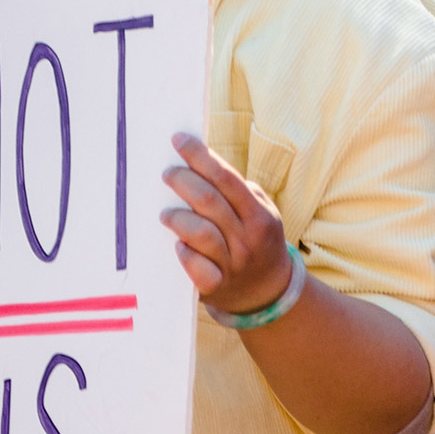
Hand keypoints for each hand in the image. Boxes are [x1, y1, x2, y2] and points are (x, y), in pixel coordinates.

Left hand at [161, 133, 291, 315]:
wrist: (269, 293)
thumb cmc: (257, 241)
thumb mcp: (263, 214)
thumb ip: (239, 192)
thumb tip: (200, 163)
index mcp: (259, 215)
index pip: (226, 178)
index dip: (200, 156)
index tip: (179, 140)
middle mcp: (247, 238)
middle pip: (209, 201)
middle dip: (183, 181)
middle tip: (168, 173)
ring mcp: (232, 263)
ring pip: (200, 233)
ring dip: (178, 218)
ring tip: (166, 214)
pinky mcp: (216, 286)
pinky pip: (197, 268)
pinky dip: (185, 254)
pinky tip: (178, 246)